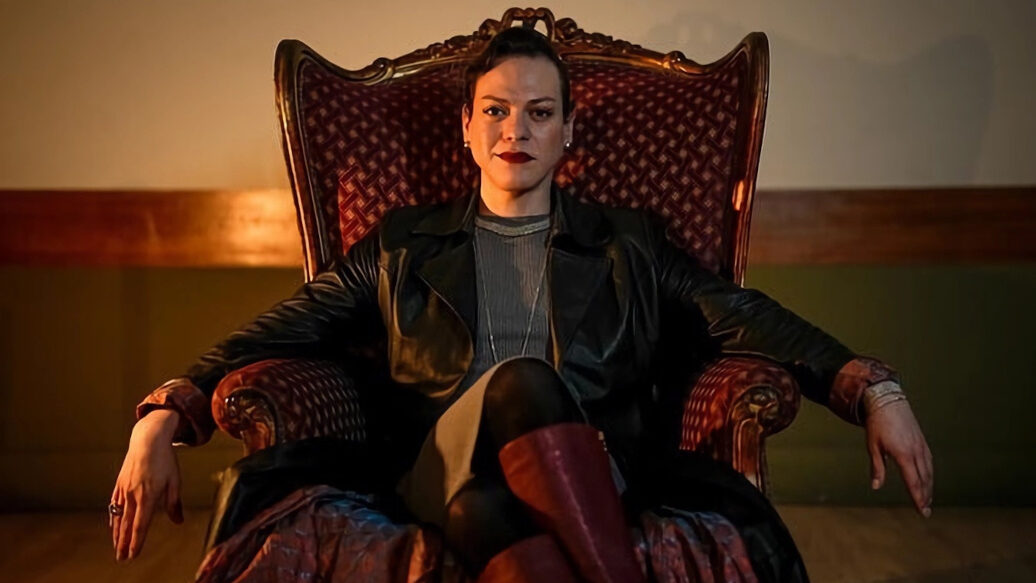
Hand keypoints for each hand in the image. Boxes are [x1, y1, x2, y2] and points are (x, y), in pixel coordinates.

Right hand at [110, 409, 183, 560]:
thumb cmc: (165, 460)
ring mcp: (124, 489)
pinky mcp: (120, 483)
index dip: (137, 541)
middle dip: (124, 543)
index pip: (141, 524)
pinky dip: (113, 517)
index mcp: (148, 496)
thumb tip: (178, 522)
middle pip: (127, 524)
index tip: (134, 554)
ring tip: (117, 548)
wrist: (148, 440)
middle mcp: (133, 495)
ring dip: (117, 534)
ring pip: (119, 516)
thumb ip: (174, 503)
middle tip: (122, 558)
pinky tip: (113, 526)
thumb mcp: (175, 480)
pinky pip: (114, 504)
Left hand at [865, 400, 932, 516]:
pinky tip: (927, 481)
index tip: (921, 510)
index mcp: (903, 454)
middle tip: (925, 511)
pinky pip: (928, 462)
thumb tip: (876, 486)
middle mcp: (916, 451)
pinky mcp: (922, 441)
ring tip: (927, 500)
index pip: (913, 481)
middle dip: (925, 496)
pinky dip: (929, 474)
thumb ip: (877, 467)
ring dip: (929, 487)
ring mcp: (921, 446)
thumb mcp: (873, 446)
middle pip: (924, 479)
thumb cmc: (877, 424)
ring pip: (928, 471)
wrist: (888, 401)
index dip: (918, 497)